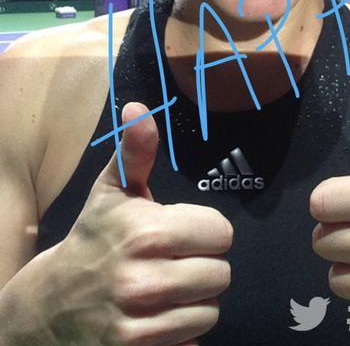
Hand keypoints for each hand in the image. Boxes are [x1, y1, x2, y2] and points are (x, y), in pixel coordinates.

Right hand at [26, 102, 232, 345]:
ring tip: (168, 288)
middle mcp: (143, 279)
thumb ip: (135, 150)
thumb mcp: (112, 191)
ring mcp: (139, 323)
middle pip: (221, 274)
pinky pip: (192, 340)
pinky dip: (182, 330)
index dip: (205, 231)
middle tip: (175, 261)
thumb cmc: (92, 239)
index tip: (182, 232)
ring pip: (210, 311)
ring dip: (195, 301)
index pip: (221, 233)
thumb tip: (139, 107)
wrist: (48, 306)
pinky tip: (159, 316)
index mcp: (145, 231)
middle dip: (203, 266)